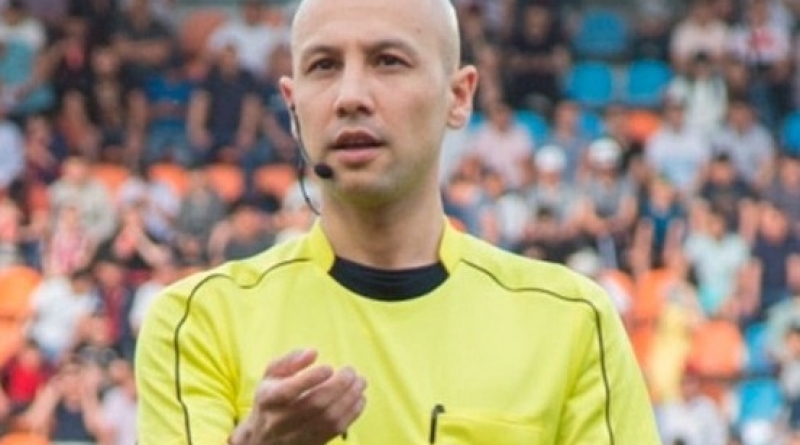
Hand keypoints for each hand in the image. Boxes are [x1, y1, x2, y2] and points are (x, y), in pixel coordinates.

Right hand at [229, 350, 366, 444]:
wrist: (265, 438)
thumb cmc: (272, 398)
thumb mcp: (271, 375)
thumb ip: (290, 360)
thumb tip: (313, 353)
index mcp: (268, 399)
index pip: (288, 390)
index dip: (311, 378)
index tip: (329, 367)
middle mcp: (280, 421)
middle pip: (315, 404)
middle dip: (338, 385)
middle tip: (351, 371)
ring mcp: (297, 436)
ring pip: (329, 418)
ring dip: (350, 398)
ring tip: (360, 382)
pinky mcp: (313, 444)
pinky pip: (337, 430)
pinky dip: (353, 412)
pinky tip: (359, 398)